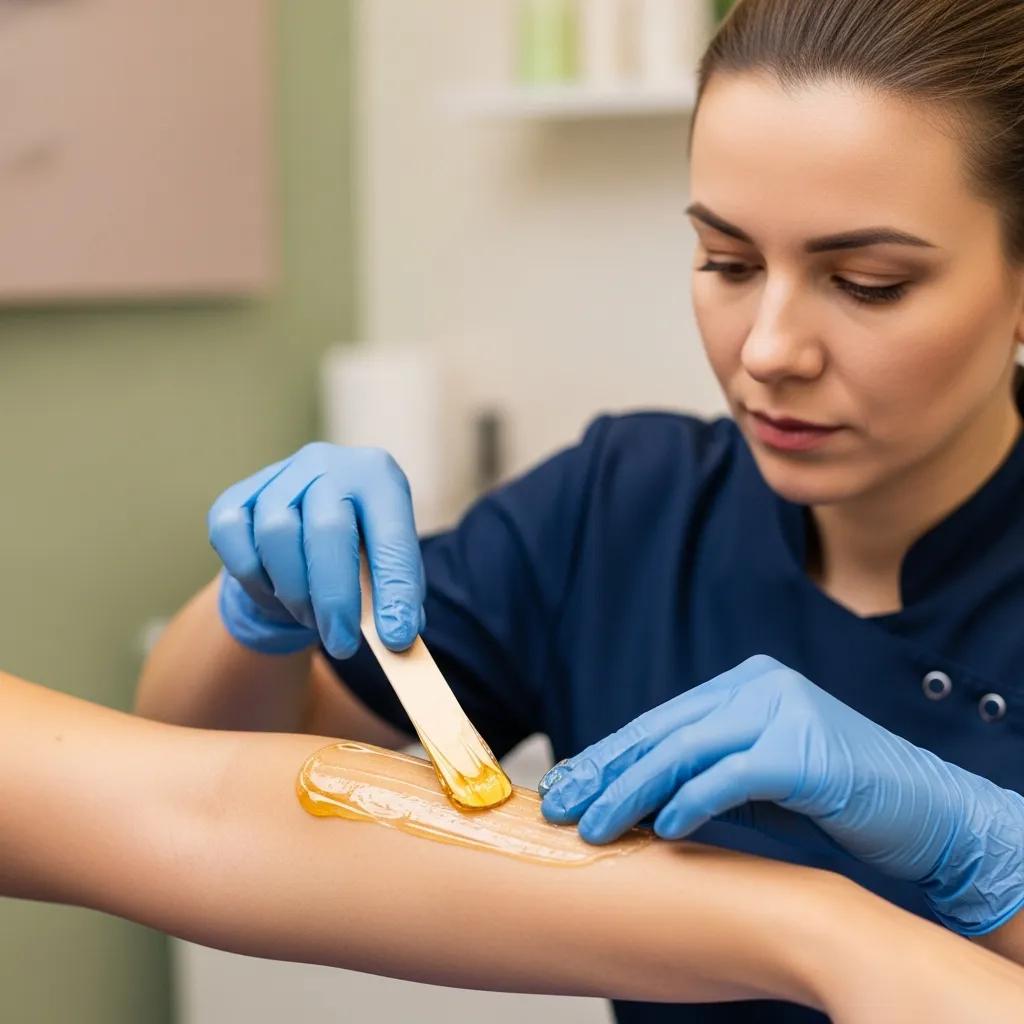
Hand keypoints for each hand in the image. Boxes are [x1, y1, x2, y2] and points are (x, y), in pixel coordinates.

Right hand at [208, 442, 424, 658]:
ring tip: (311, 618)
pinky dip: (253, 578)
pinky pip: (235, 541)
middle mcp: (328, 465)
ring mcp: (278, 476)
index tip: (397, 638)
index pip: (392, 536)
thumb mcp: (385, 564)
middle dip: (335, 599)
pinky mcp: (235, 498)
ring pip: (276, 535)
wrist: (303, 530)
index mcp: (377, 476)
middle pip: (328, 531)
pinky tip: (276, 592)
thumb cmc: (357, 552)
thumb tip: (396, 638)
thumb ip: (394, 597)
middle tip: (343, 645)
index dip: (396, 589)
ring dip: (295, 591)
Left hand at [539, 654, 1023, 934]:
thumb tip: (631, 794)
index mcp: (744, 684)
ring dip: (633, 792)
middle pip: (662, 731)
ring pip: (685, 749)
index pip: (659, 721)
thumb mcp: (758, 778)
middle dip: (605, 772)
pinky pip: (732, 775)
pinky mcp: (805, 749)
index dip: (608, 755)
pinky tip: (664, 829)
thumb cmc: (836, 799)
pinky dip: (693, 802)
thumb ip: (705, 770)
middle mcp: (759, 685)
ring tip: (596, 827)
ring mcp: (783, 710)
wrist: (928, 813)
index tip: (567, 786)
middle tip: (562, 807)